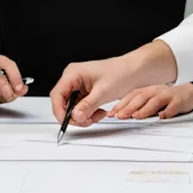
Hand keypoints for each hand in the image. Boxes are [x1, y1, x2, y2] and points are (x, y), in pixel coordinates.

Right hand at [50, 41, 178, 126]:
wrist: (135, 71)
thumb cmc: (121, 72)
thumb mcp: (103, 92)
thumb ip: (87, 106)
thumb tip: (75, 116)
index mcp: (73, 73)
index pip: (57, 94)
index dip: (60, 110)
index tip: (68, 121)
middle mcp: (74, 78)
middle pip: (63, 102)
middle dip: (75, 115)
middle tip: (86, 121)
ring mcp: (80, 85)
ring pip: (73, 107)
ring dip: (83, 115)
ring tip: (97, 116)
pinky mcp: (86, 91)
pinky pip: (81, 106)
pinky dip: (89, 113)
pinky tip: (99, 112)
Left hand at [108, 83, 192, 118]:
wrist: (187, 93)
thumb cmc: (166, 98)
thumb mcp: (149, 100)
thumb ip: (137, 106)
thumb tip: (119, 114)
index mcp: (146, 91)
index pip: (131, 96)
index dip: (120, 105)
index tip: (111, 114)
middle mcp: (155, 91)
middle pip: (140, 98)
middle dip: (129, 107)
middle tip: (120, 116)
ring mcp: (167, 95)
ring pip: (155, 101)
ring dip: (145, 109)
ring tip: (137, 116)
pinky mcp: (179, 100)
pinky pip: (173, 105)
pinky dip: (168, 111)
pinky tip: (163, 116)